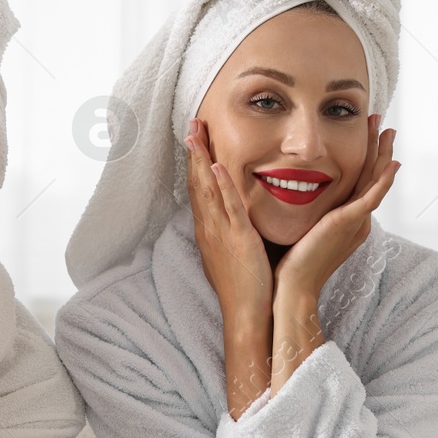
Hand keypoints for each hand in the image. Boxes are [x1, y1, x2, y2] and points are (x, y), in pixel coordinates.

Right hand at [185, 119, 272, 335]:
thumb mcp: (231, 254)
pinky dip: (222, 185)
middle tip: (191, 124)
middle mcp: (209, 228)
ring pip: (207, 190)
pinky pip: (228, 207)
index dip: (194, 163)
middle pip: (197, 183)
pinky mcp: (238, 239)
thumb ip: (230, 233)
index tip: (194, 139)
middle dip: (194, 152)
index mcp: (208, 231)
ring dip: (200, 160)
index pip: (198, 190)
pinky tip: (216, 167)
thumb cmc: (243, 287)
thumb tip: (232, 219)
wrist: (246, 314)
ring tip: (196, 134)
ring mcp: (221, 233)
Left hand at [274, 114, 398, 303]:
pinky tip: (392, 163)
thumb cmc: (290, 264)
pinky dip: (383, 180)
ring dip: (382, 154)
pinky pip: (372, 196)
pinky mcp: (349, 224)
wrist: (292, 288)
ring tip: (386, 129)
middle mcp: (356, 221)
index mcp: (346, 221)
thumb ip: (306, 213)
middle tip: (382, 123)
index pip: (359, 182)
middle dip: (377, 148)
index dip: (364, 158)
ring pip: (375, 181)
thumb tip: (291, 195)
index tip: (364, 134)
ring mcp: (356, 222)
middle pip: (371, 176)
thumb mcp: (302, 229)